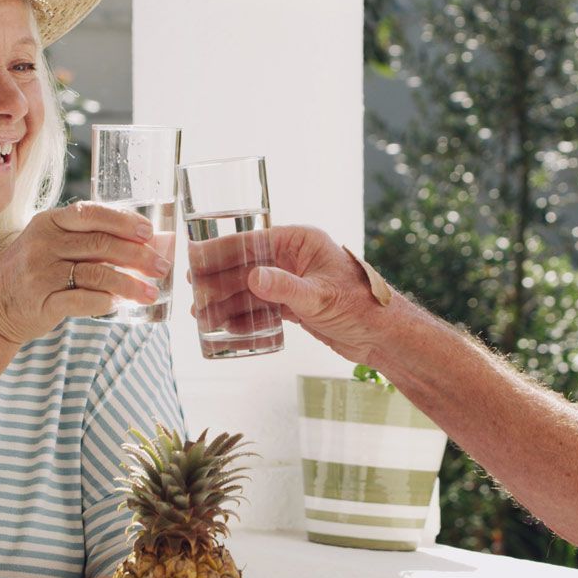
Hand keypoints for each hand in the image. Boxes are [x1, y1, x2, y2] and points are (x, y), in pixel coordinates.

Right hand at [0, 202, 172, 345]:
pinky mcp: (41, 302)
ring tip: (150, 293)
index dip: (124, 222)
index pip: (91, 213)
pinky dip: (105, 302)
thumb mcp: (51, 245)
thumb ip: (87, 240)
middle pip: (100, 244)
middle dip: (138, 255)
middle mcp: (43, 243)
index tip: (150, 233)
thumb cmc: (33, 273)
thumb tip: (144, 243)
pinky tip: (119, 305)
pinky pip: (81, 300)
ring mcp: (40, 273)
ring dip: (129, 284)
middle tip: (161, 267)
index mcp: (49, 222)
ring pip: (96, 273)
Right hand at [188, 225, 391, 364]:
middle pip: (246, 265)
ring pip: (251, 289)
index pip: (252, 242)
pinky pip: (262, 306)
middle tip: (193, 295)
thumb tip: (253, 277)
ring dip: (227, 301)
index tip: (194, 258)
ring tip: (202, 316)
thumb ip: (286, 288)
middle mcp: (294, 257)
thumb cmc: (362, 306)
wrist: (384, 336)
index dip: (220, 251)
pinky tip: (226, 326)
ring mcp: (293, 280)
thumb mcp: (320, 297)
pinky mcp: (295, 304)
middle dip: (218, 281)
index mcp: (301, 241)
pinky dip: (245, 316)